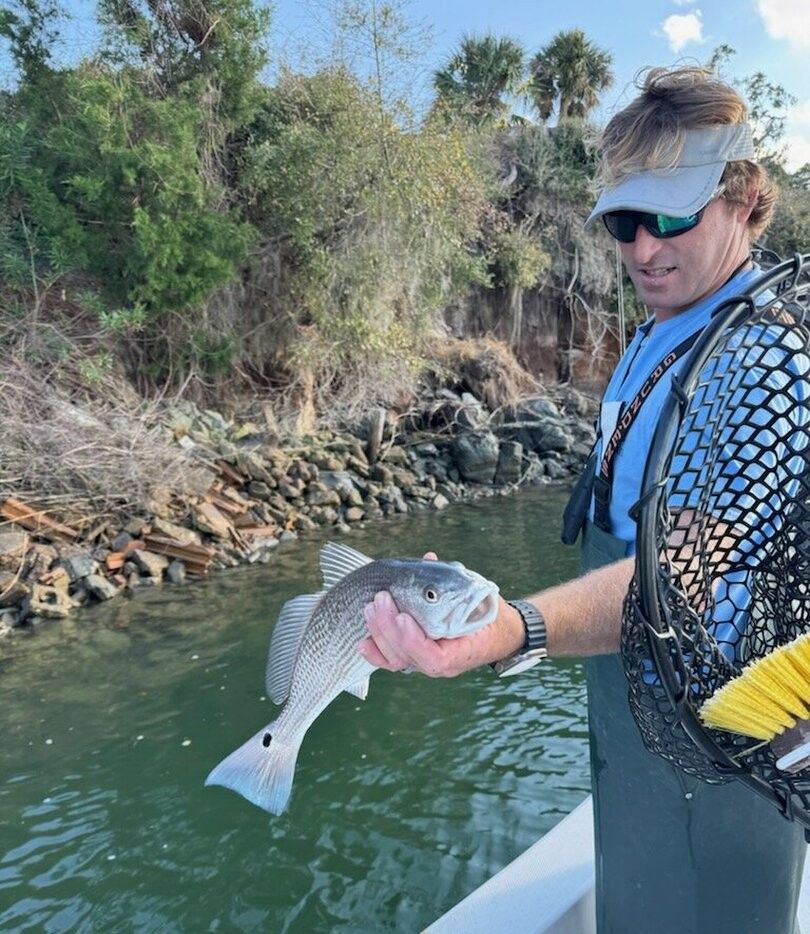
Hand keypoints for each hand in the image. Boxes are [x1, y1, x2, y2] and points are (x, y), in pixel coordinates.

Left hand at [357, 552, 523, 677]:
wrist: (500, 633)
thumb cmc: (490, 614)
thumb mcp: (480, 597)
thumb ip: (455, 581)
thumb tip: (429, 559)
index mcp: (461, 653)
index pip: (432, 658)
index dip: (412, 640)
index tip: (402, 615)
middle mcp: (442, 665)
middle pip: (407, 656)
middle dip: (388, 628)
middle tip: (380, 599)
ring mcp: (427, 663)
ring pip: (396, 659)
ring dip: (379, 634)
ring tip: (370, 608)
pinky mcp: (418, 658)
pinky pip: (394, 660)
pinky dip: (377, 652)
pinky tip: (362, 641)